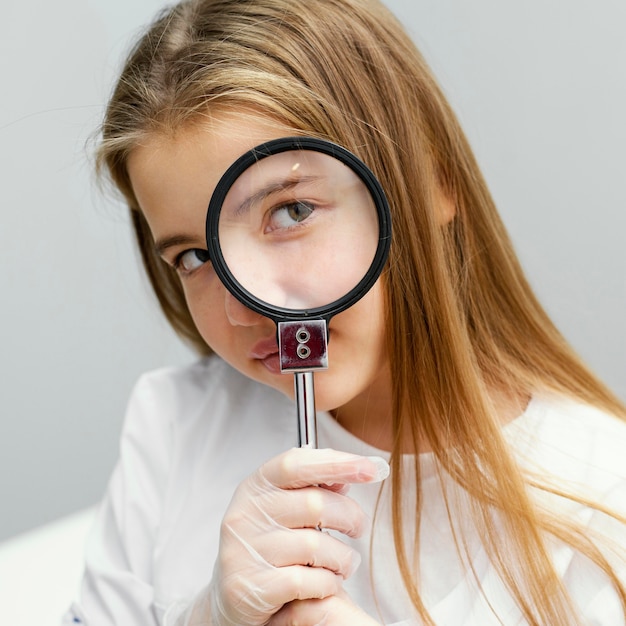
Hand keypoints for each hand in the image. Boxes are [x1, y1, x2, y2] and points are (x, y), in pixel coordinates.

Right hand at [201, 447, 388, 624]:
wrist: (234, 598)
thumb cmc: (270, 546)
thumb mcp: (287, 510)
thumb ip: (315, 488)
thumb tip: (349, 474)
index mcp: (256, 487)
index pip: (295, 464)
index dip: (336, 463)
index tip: (371, 468)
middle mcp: (245, 514)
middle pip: (315, 504)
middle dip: (349, 517)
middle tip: (358, 528)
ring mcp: (244, 551)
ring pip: (316, 546)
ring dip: (341, 558)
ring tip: (341, 564)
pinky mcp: (251, 588)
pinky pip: (308, 581)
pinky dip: (327, 583)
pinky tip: (323, 583)